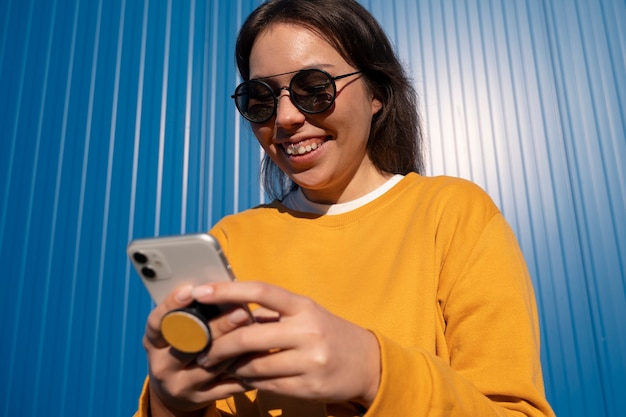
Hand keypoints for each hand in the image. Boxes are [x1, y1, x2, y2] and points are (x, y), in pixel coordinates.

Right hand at [143, 285, 253, 414]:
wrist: (176, 389)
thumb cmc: (181, 345)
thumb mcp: (175, 330)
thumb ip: (191, 311)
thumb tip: (219, 286)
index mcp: (154, 342)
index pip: (157, 323)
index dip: (172, 305)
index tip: (190, 290)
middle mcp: (162, 365)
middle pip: (189, 344)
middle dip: (217, 326)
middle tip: (241, 311)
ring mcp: (181, 385)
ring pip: (212, 365)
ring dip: (236, 347)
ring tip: (257, 330)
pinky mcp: (200, 399)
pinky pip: (227, 384)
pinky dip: (244, 368)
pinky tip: (260, 354)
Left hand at [191, 281, 381, 406]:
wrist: (366, 363)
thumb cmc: (327, 331)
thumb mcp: (306, 313)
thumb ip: (272, 312)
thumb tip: (228, 309)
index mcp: (303, 306)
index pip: (261, 291)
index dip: (228, 290)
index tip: (200, 291)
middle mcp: (307, 331)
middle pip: (249, 337)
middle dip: (218, 346)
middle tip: (201, 351)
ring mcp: (310, 361)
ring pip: (254, 367)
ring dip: (232, 368)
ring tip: (221, 366)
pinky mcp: (309, 387)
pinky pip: (267, 386)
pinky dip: (250, 382)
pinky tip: (243, 378)